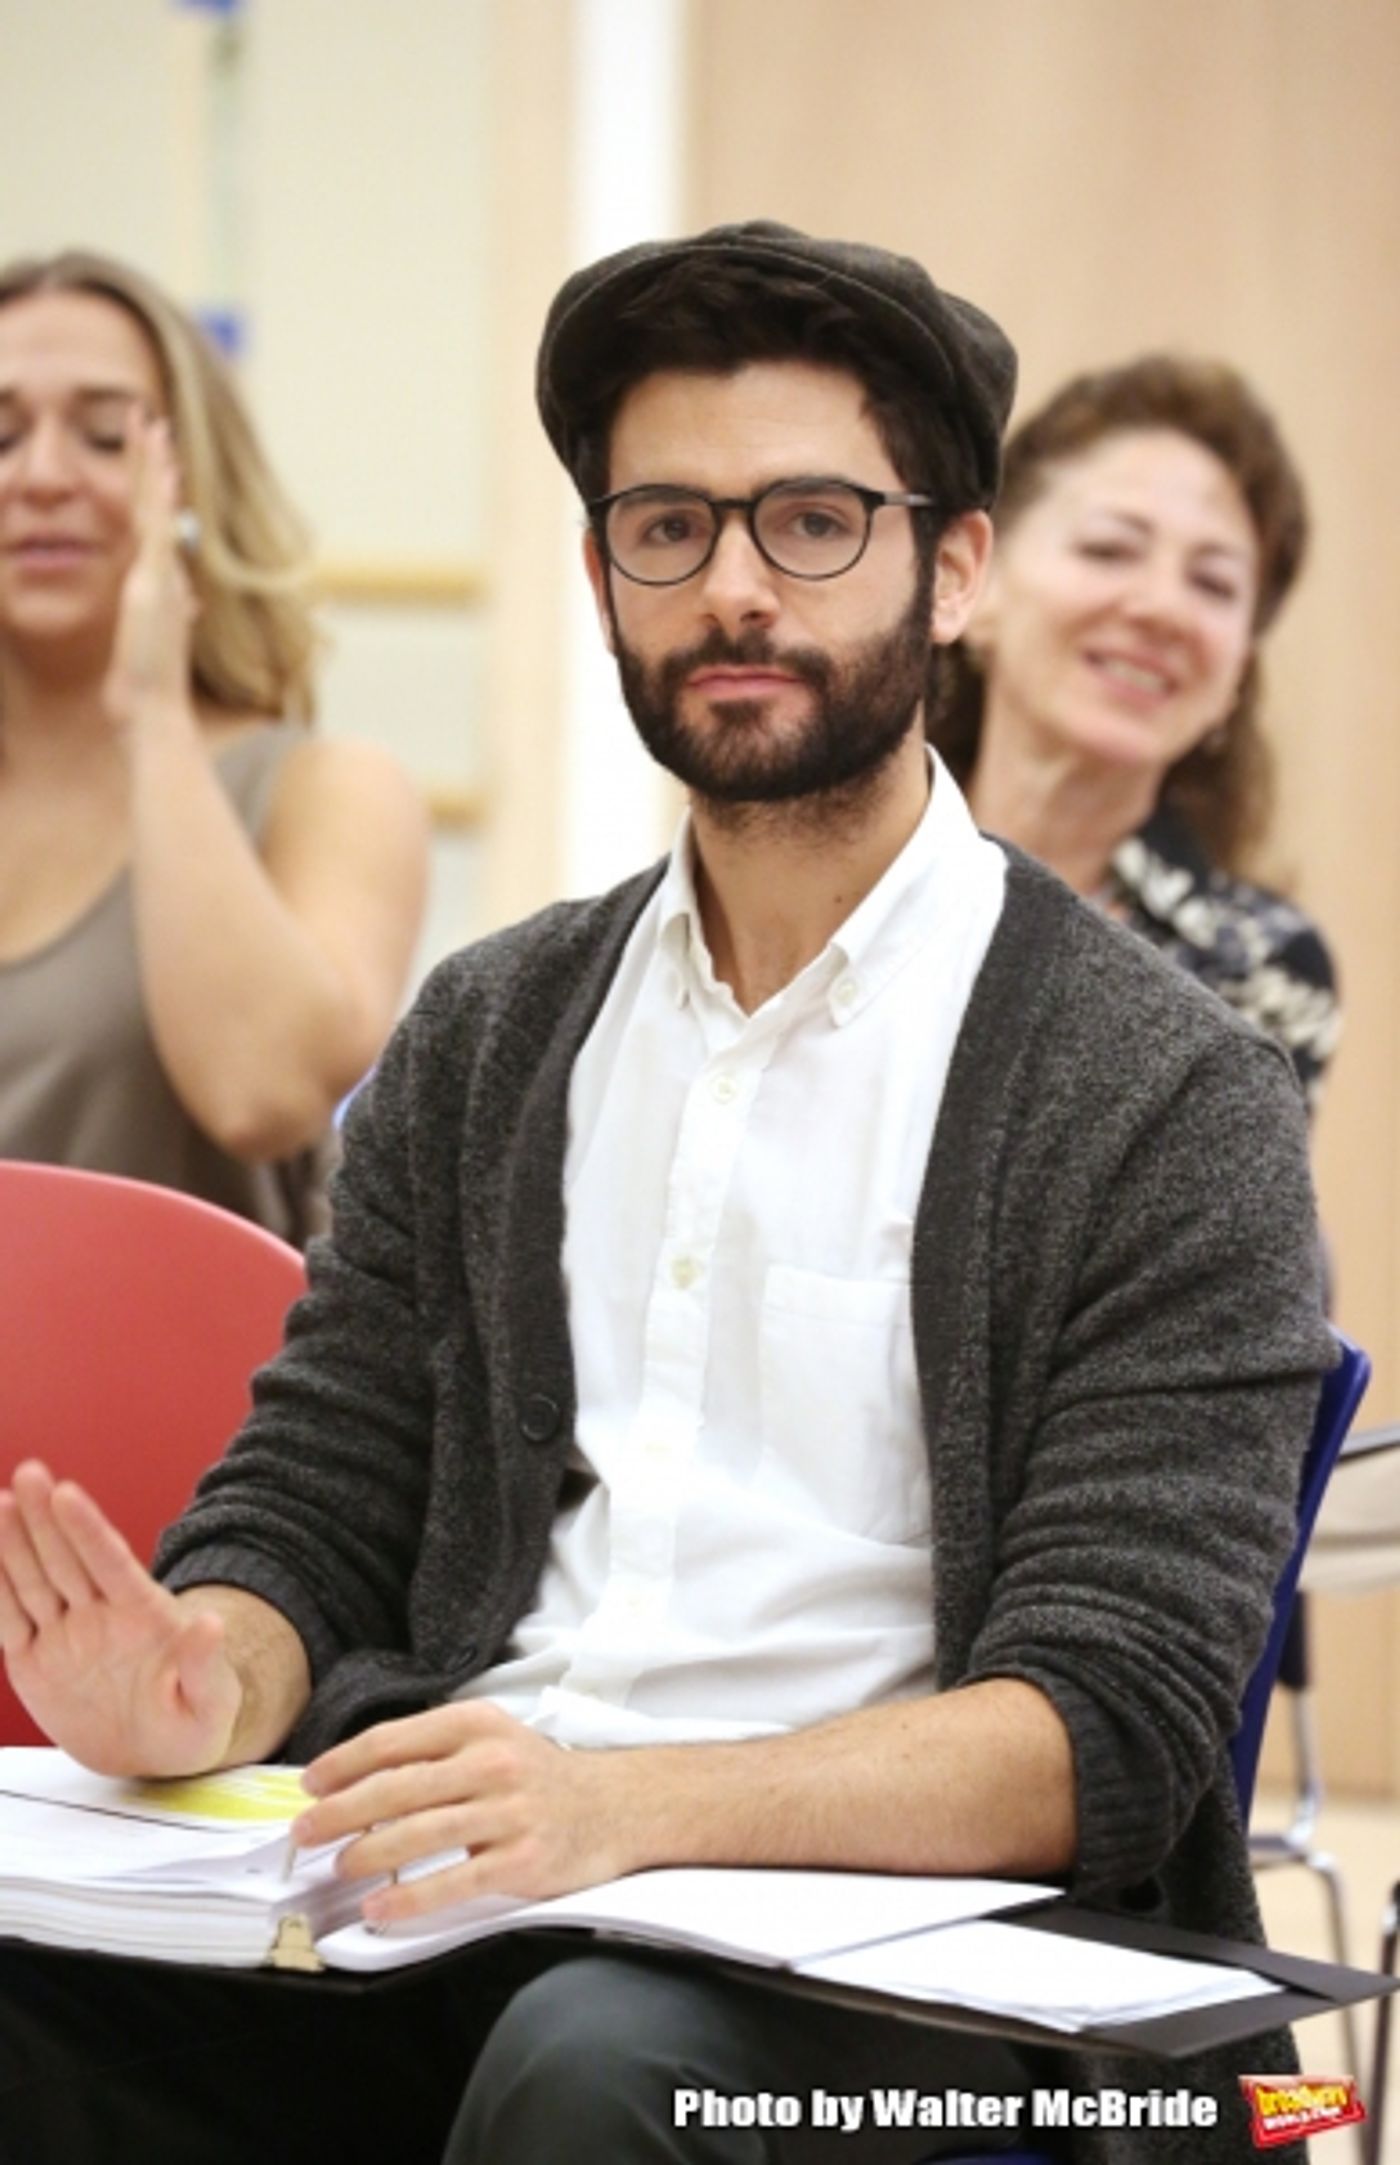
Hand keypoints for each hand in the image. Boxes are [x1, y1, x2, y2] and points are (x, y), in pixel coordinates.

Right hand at [0, 1462, 241, 1776]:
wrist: (158, 1753)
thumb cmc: (193, 1721)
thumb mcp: (211, 1700)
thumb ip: (205, 1664)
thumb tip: (211, 1624)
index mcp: (143, 1614)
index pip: (111, 1563)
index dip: (88, 1529)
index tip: (67, 1493)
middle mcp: (99, 1614)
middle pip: (66, 1560)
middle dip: (44, 1519)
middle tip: (29, 1473)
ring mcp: (64, 1635)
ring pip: (31, 1582)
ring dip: (11, 1545)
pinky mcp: (35, 1662)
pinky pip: (7, 1623)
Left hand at [102, 413, 198, 729]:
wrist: (153, 708)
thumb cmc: (147, 686)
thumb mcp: (152, 640)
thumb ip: (173, 614)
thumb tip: (190, 602)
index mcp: (160, 581)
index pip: (151, 522)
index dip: (151, 486)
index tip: (153, 453)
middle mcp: (165, 573)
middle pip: (156, 505)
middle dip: (151, 460)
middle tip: (150, 419)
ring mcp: (162, 576)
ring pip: (158, 510)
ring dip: (156, 465)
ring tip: (154, 425)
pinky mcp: (157, 584)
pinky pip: (158, 533)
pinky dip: (164, 501)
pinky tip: (168, 470)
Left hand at [294, 1703, 628, 1924]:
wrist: (616, 1805)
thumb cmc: (538, 1776)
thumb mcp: (492, 1740)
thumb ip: (434, 1753)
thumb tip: (355, 1781)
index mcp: (477, 1724)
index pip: (394, 1740)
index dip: (344, 1764)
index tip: (311, 1784)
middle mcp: (492, 1762)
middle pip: (398, 1787)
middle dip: (340, 1812)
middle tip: (306, 1832)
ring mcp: (509, 1811)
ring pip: (420, 1833)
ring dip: (367, 1854)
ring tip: (338, 1868)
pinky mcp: (522, 1859)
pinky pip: (453, 1881)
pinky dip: (409, 1898)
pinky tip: (380, 1907)